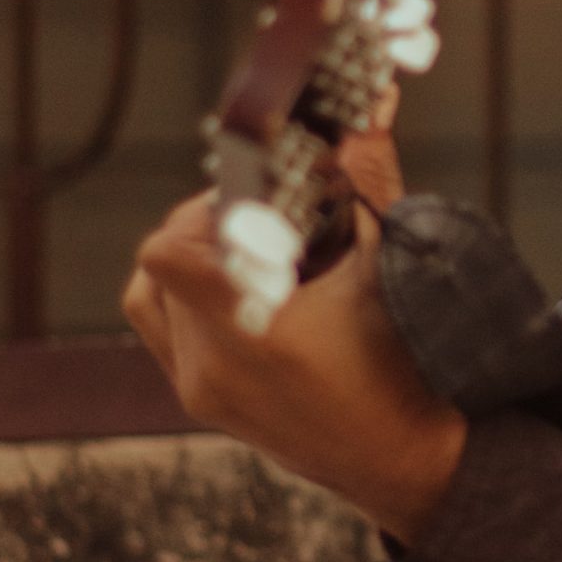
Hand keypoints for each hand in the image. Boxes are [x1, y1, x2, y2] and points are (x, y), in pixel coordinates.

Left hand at [122, 193, 465, 542]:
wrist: (409, 460)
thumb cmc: (411, 365)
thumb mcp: (392, 263)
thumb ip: (370, 175)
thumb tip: (372, 100)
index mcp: (254, 331)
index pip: (169, 250)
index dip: (207, 207)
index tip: (258, 196)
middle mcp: (213, 366)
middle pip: (162, 262)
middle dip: (208, 225)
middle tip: (264, 217)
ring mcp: (201, 391)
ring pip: (150, 297)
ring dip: (187, 264)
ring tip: (247, 254)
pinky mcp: (203, 405)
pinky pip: (165, 336)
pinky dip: (190, 303)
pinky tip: (246, 293)